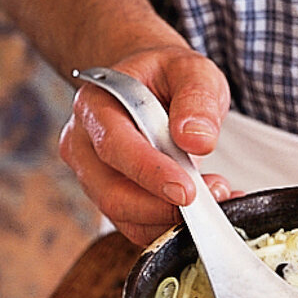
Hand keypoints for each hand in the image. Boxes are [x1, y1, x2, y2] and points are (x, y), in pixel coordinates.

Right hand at [60, 46, 235, 244]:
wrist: (150, 85)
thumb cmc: (167, 76)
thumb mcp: (192, 70)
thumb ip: (197, 98)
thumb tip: (196, 139)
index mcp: (95, 104)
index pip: (114, 146)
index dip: (150, 173)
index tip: (186, 190)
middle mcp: (84, 144)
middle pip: (112, 193)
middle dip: (162, 207)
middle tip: (208, 200)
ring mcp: (93, 175)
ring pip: (124, 217)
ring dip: (170, 219)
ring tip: (214, 197)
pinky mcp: (111, 198)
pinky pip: (137, 225)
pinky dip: (171, 226)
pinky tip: (205, 209)